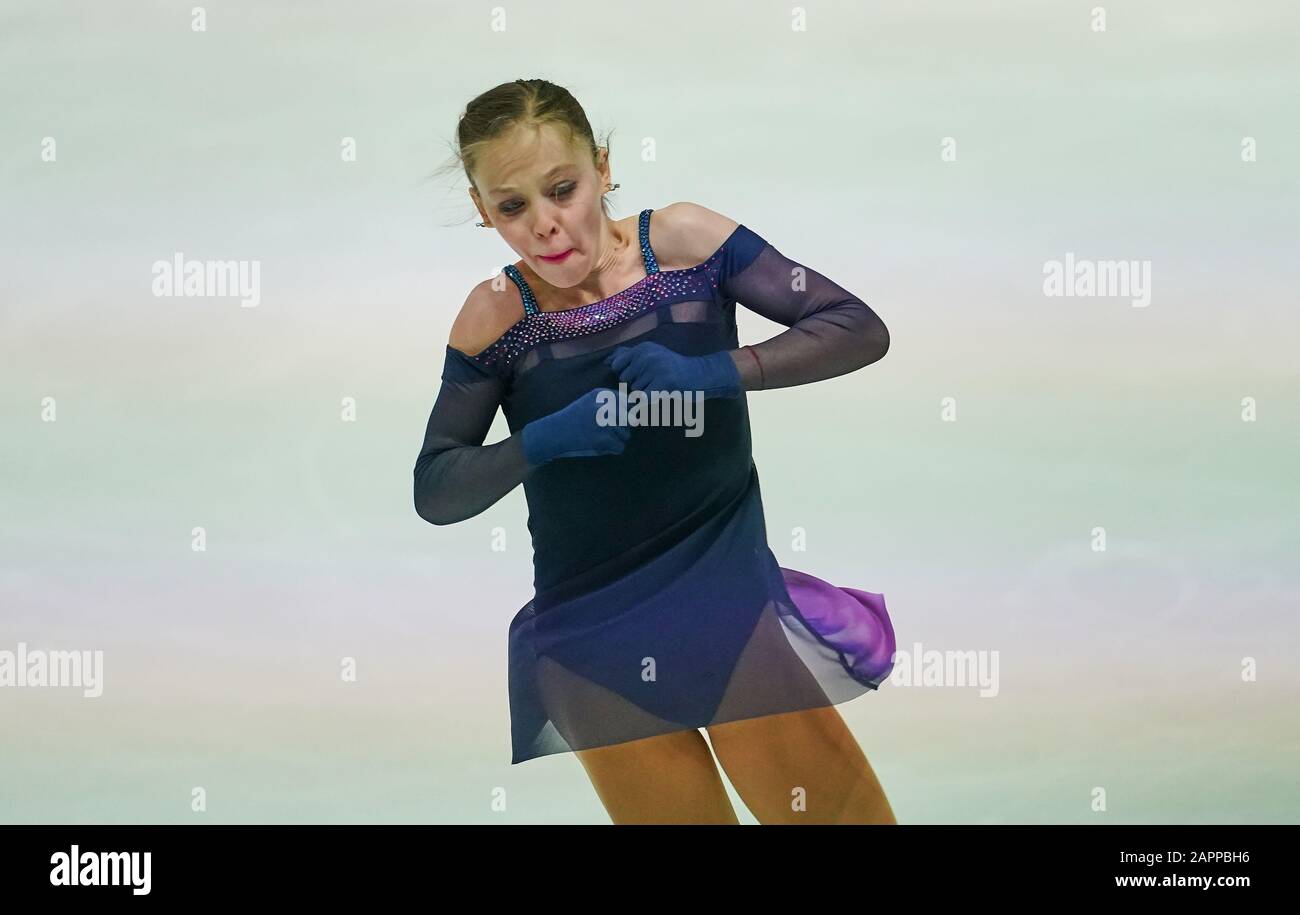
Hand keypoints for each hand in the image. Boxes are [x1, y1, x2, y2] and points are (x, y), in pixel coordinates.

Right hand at [521, 388, 630, 465]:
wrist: (552, 434)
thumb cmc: (574, 419)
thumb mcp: (591, 402)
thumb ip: (612, 402)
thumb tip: (638, 408)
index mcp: (602, 394)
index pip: (629, 403)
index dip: (625, 414)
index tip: (612, 420)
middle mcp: (604, 405)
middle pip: (630, 419)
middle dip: (622, 428)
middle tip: (605, 432)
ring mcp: (604, 422)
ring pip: (626, 435)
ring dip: (616, 440)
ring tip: (598, 438)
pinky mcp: (602, 439)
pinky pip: (620, 447)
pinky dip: (611, 450)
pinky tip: (597, 446)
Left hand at [607, 341, 741, 398]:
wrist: (701, 374)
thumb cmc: (673, 367)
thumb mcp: (651, 354)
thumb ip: (628, 356)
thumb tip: (607, 361)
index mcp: (642, 348)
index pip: (617, 366)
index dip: (627, 374)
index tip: (642, 374)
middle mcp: (646, 355)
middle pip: (625, 381)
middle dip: (637, 385)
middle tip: (655, 381)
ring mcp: (655, 369)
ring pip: (635, 391)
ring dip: (646, 394)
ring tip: (661, 387)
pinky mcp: (663, 383)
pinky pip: (644, 399)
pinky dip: (648, 403)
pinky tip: (660, 396)